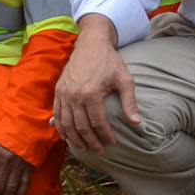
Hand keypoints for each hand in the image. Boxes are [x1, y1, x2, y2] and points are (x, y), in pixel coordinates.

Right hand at [52, 18, 135, 152]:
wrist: (90, 43)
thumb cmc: (109, 61)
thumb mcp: (124, 79)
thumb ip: (129, 101)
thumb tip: (136, 123)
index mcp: (91, 93)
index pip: (97, 122)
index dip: (105, 135)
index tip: (112, 142)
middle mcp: (74, 95)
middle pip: (81, 127)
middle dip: (91, 142)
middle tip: (100, 150)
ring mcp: (64, 94)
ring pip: (67, 124)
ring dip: (76, 139)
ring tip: (86, 148)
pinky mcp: (58, 91)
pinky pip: (57, 115)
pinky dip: (61, 128)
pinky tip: (68, 137)